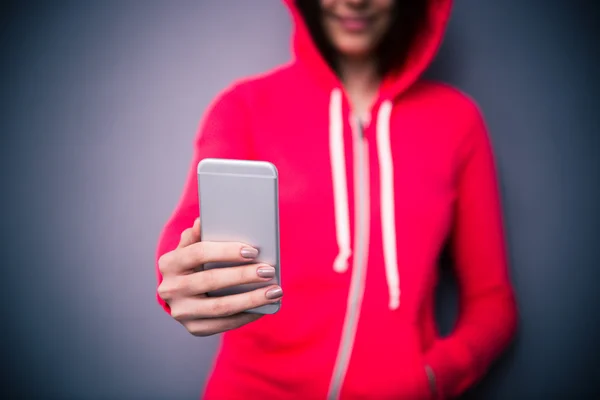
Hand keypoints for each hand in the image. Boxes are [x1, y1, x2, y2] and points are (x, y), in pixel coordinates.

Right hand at [157, 218, 282, 335]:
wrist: (179, 294)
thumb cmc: (192, 264)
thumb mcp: (189, 247)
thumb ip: (197, 235)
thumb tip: (203, 221)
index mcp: (169, 263)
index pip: (198, 253)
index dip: (226, 251)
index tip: (253, 251)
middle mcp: (170, 288)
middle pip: (211, 281)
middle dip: (244, 275)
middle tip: (269, 271)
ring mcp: (181, 311)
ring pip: (220, 307)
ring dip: (251, 300)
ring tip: (275, 291)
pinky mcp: (193, 328)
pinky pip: (223, 324)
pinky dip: (246, 315)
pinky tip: (264, 307)